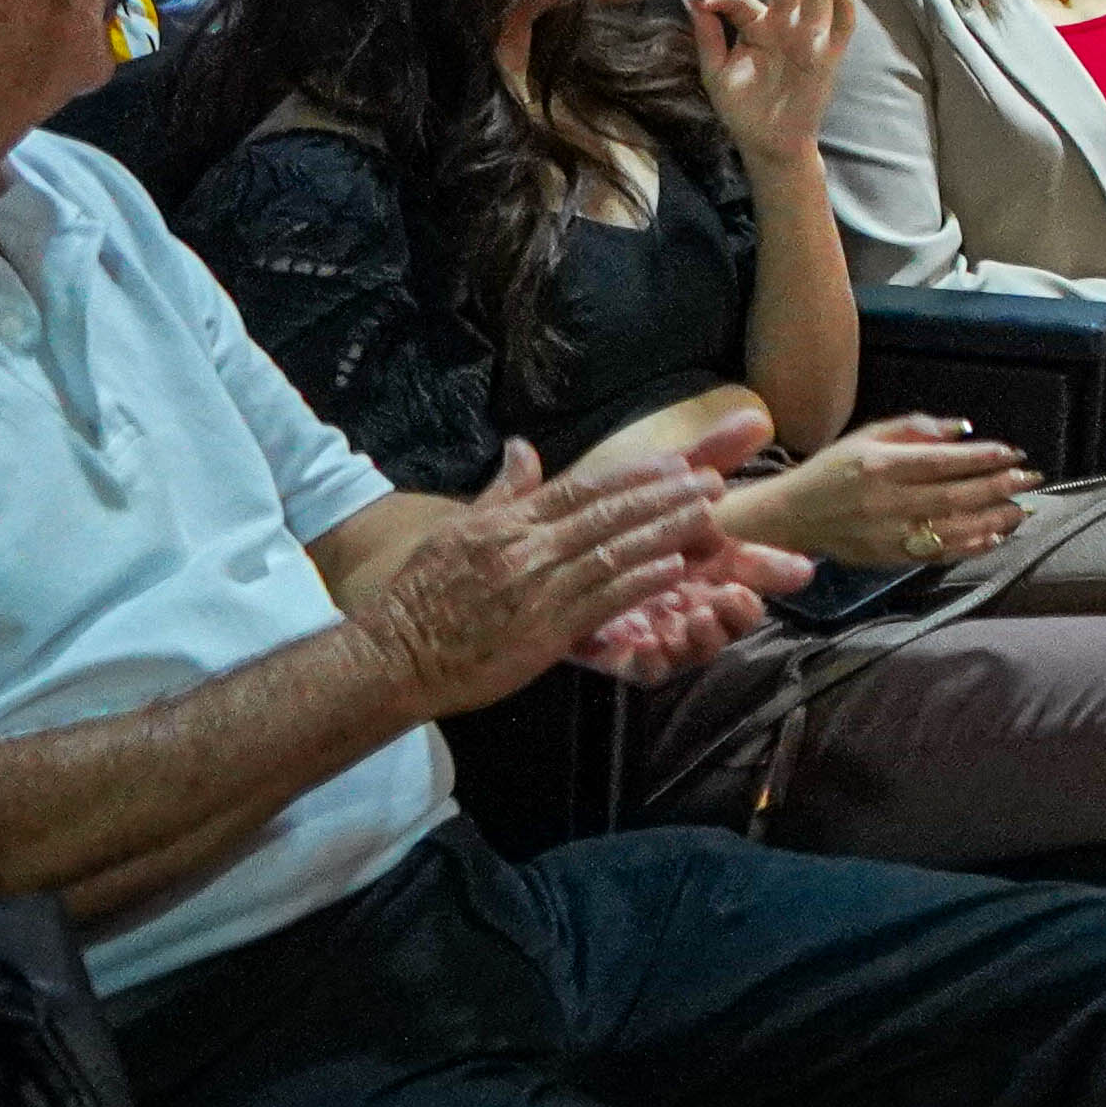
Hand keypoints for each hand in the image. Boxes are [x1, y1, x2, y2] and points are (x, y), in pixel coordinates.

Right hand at [363, 434, 776, 712]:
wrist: (394, 658)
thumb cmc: (423, 597)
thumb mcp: (456, 533)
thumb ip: (501, 492)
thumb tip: (523, 448)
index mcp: (508, 523)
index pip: (581, 488)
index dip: (633, 475)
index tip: (677, 463)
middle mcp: (526, 549)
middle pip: (607, 513)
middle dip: (664, 496)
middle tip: (712, 481)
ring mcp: (536, 590)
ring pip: (612, 552)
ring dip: (664, 531)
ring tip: (708, 516)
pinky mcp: (542, 632)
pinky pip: (600, 601)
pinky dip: (638, 581)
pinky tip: (673, 568)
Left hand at [680, 0, 852, 164]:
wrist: (766, 143)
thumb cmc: (742, 109)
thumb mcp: (716, 72)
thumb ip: (707, 37)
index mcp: (756, 26)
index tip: (700, 0)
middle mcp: (784, 24)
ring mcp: (808, 36)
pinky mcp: (828, 53)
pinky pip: (844, 23)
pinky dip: (846, 1)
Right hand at [739, 415, 1028, 572]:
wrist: (792, 516)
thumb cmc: (833, 469)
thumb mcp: (867, 436)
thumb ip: (915, 428)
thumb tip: (963, 429)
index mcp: (879, 465)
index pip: (940, 462)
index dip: (981, 458)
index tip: (1014, 453)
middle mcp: (884, 501)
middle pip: (952, 497)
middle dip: (997, 488)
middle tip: (1031, 480)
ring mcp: (887, 534)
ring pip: (950, 529)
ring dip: (992, 520)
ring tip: (1023, 510)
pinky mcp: (888, 558)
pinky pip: (936, 555)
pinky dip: (968, 547)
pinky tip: (994, 537)